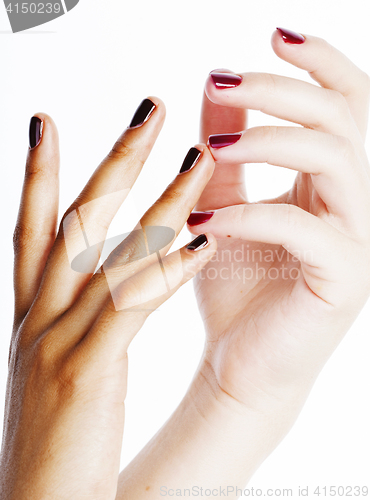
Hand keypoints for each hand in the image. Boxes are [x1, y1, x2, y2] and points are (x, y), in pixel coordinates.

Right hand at [0, 98, 216, 498]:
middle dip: (112, 158)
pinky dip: (165, 270)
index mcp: (30, 313)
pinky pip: (131, 307)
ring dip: (160, 201)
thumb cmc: (55, 438)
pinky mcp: (88, 372)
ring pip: (112, 252)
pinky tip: (202, 242)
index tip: (45, 120)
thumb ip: (72, 320)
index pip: (32, 226)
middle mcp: (39, 315)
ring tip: (200, 158)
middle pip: (75, 219)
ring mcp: (59, 340)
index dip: (35, 171)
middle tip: (147, 107)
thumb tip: (99, 285)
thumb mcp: (59, 365)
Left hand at [189, 29, 369, 414]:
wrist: (238, 360)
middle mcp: (353, 203)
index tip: (274, 33)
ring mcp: (356, 240)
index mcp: (328, 183)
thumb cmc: (232, 285)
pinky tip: (202, 223)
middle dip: (281, 91)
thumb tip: (213, 84)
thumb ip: (222, 148)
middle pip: (341, 117)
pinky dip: (247, 217)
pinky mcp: (342, 278)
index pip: (344, 103)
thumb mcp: (220, 204)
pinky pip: (302, 228)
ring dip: (267, 142)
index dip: (319, 61)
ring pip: (333, 159)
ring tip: (212, 149)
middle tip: (222, 82)